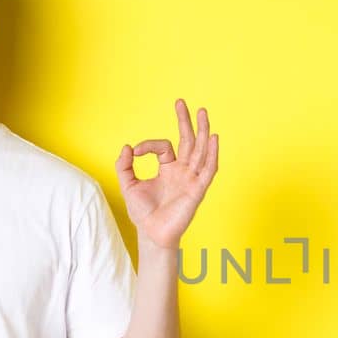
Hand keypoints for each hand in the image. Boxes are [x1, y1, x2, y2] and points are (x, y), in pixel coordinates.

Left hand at [116, 98, 218, 249]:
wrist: (151, 234)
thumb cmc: (143, 213)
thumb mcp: (128, 185)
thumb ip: (124, 165)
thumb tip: (127, 146)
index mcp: (168, 168)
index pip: (164, 146)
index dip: (148, 145)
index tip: (135, 152)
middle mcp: (182, 171)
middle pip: (189, 141)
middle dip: (186, 121)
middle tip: (183, 103)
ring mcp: (191, 179)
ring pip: (201, 150)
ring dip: (203, 131)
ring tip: (203, 112)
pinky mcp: (198, 189)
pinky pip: (208, 169)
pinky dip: (212, 154)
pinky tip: (213, 139)